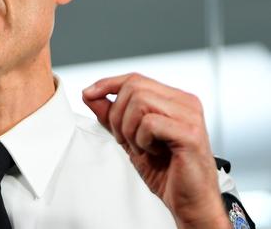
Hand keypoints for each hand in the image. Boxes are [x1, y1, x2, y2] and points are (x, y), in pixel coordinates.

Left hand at [82, 73, 229, 228]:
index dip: (108, 84)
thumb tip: (89, 94)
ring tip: (142, 147)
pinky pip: (149, 123)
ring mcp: (190, 116)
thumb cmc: (166, 172)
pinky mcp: (190, 133)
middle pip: (133, 87)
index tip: (88, 94)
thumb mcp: (130, 138)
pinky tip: (154, 152)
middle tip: (126, 140)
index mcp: (174, 99)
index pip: (135, 78)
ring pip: (139, 102)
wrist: (188, 202)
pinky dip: (142, 140)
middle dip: (117, 115)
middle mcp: (185, 102)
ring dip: (129, 129)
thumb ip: (111, 115)